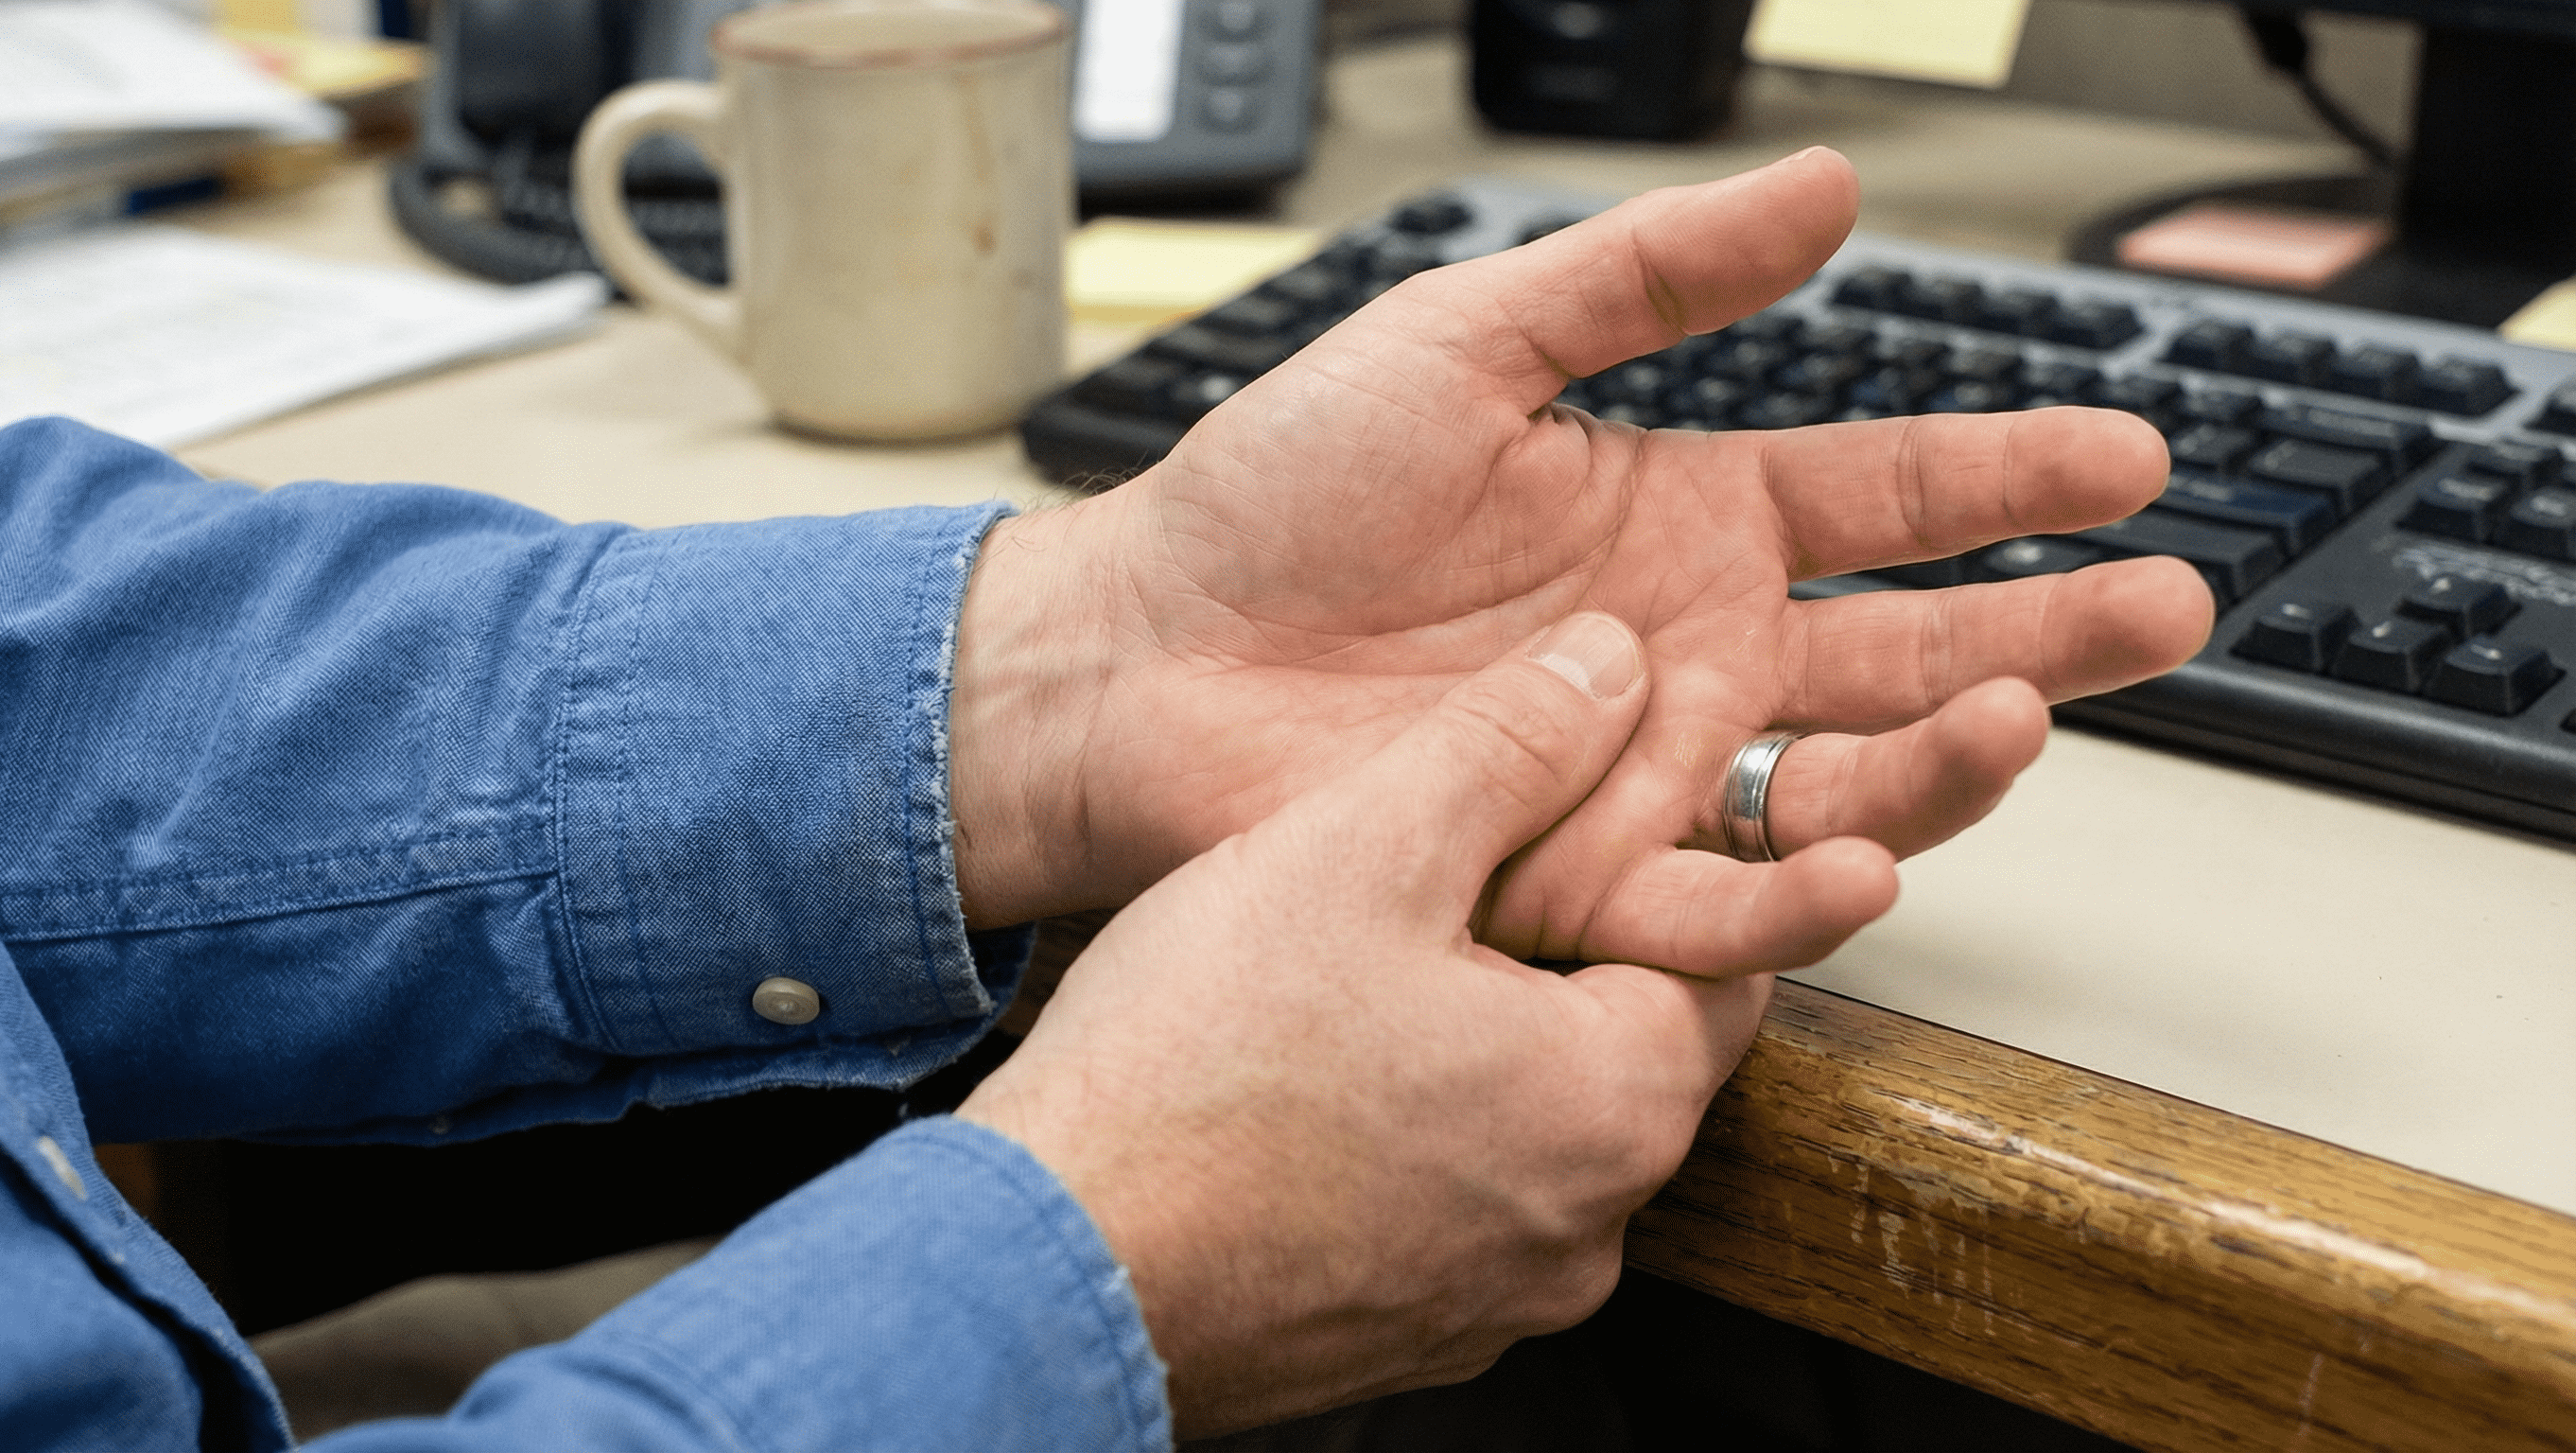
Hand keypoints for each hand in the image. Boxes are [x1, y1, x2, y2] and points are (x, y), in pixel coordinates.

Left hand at [950, 147, 2212, 974]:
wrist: (1140, 659)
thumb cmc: (1274, 498)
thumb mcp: (1470, 342)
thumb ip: (1650, 275)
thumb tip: (1825, 189)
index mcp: (1677, 519)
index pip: (1884, 498)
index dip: (2009, 481)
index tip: (2128, 457)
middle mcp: (1685, 653)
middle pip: (1908, 650)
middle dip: (2048, 632)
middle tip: (2170, 609)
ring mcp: (1642, 770)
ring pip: (1846, 782)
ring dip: (1954, 758)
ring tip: (2033, 714)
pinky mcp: (1575, 875)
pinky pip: (1718, 896)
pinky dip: (1801, 887)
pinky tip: (1875, 853)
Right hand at [959, 614, 1768, 1434]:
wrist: (1049, 1267)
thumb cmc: (1192, 1072)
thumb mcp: (1362, 847)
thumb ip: (1509, 746)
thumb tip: (1610, 668)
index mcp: (1616, 1102)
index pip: (1728, 960)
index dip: (1652, 870)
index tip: (1565, 829)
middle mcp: (1588, 1227)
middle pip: (1626, 1047)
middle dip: (1549, 962)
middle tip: (1428, 895)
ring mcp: (1496, 1302)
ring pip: (1530, 1132)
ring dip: (1472, 1058)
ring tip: (1346, 992)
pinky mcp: (1407, 1339)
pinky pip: (1449, 1212)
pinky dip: (1405, 1149)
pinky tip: (1303, 1095)